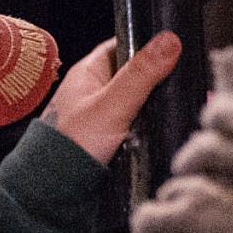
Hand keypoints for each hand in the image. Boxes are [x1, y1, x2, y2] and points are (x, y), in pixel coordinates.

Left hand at [41, 31, 182, 166]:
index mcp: (88, 72)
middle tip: (179, 82)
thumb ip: (141, 74)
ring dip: (153, 105)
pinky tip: (158, 129)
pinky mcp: (110, 135)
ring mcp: (102, 113)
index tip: (176, 48)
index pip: (125, 44)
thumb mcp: (112, 106)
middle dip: (157, 78)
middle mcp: (94, 90)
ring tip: (170, 108)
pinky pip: (136, 122)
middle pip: (136, 73)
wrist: (54, 191)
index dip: (150, 44)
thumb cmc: (71, 146)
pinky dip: (147, 125)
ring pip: (138, 99)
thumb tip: (169, 40)